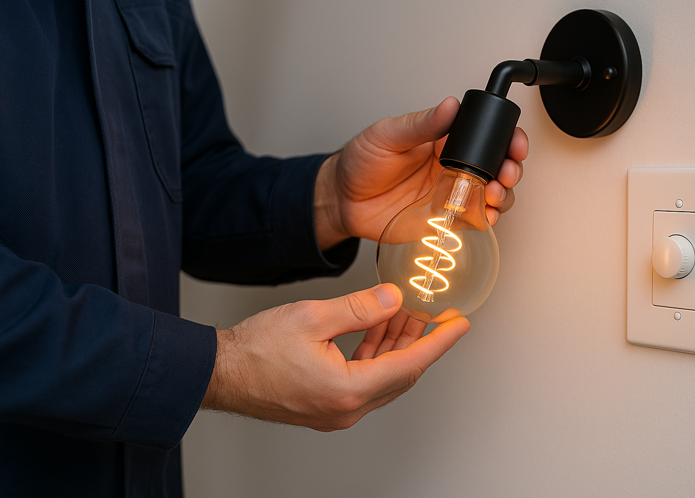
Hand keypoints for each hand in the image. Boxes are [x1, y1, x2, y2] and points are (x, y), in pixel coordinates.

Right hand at [201, 284, 468, 430]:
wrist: (219, 373)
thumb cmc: (254, 350)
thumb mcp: (312, 317)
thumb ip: (358, 308)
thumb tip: (392, 298)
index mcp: (347, 390)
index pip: (409, 365)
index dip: (439, 342)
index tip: (459, 325)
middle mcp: (346, 408)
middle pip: (400, 374)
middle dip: (421, 342)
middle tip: (439, 317)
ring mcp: (336, 411)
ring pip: (383, 377)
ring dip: (396, 346)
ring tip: (407, 314)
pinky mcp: (325, 406)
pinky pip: (364, 381)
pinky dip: (375, 355)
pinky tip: (377, 330)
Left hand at [314, 97, 528, 248]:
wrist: (343, 202)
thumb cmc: (360, 163)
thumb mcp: (387, 135)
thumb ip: (420, 124)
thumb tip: (448, 106)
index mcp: (443, 140)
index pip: (484, 135)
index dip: (505, 138)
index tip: (513, 143)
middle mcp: (452, 166)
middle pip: (496, 165)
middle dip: (510, 168)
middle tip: (506, 173)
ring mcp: (451, 193)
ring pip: (493, 193)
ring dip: (504, 194)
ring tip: (496, 195)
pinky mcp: (446, 218)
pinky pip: (475, 219)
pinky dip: (488, 219)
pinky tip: (487, 216)